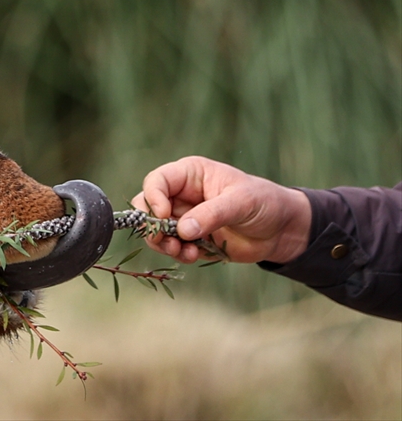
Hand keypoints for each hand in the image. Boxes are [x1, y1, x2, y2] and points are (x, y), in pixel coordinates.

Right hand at [132, 156, 311, 264]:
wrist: (282, 230)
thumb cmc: (264, 203)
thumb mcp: (240, 202)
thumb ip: (211, 214)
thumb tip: (182, 230)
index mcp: (190, 175)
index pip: (156, 181)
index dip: (153, 198)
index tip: (163, 215)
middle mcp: (182, 195)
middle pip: (147, 206)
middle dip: (152, 225)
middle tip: (164, 239)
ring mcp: (185, 217)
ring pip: (156, 230)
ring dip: (164, 244)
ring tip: (184, 251)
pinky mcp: (191, 238)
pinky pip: (172, 247)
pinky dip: (178, 253)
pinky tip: (194, 255)